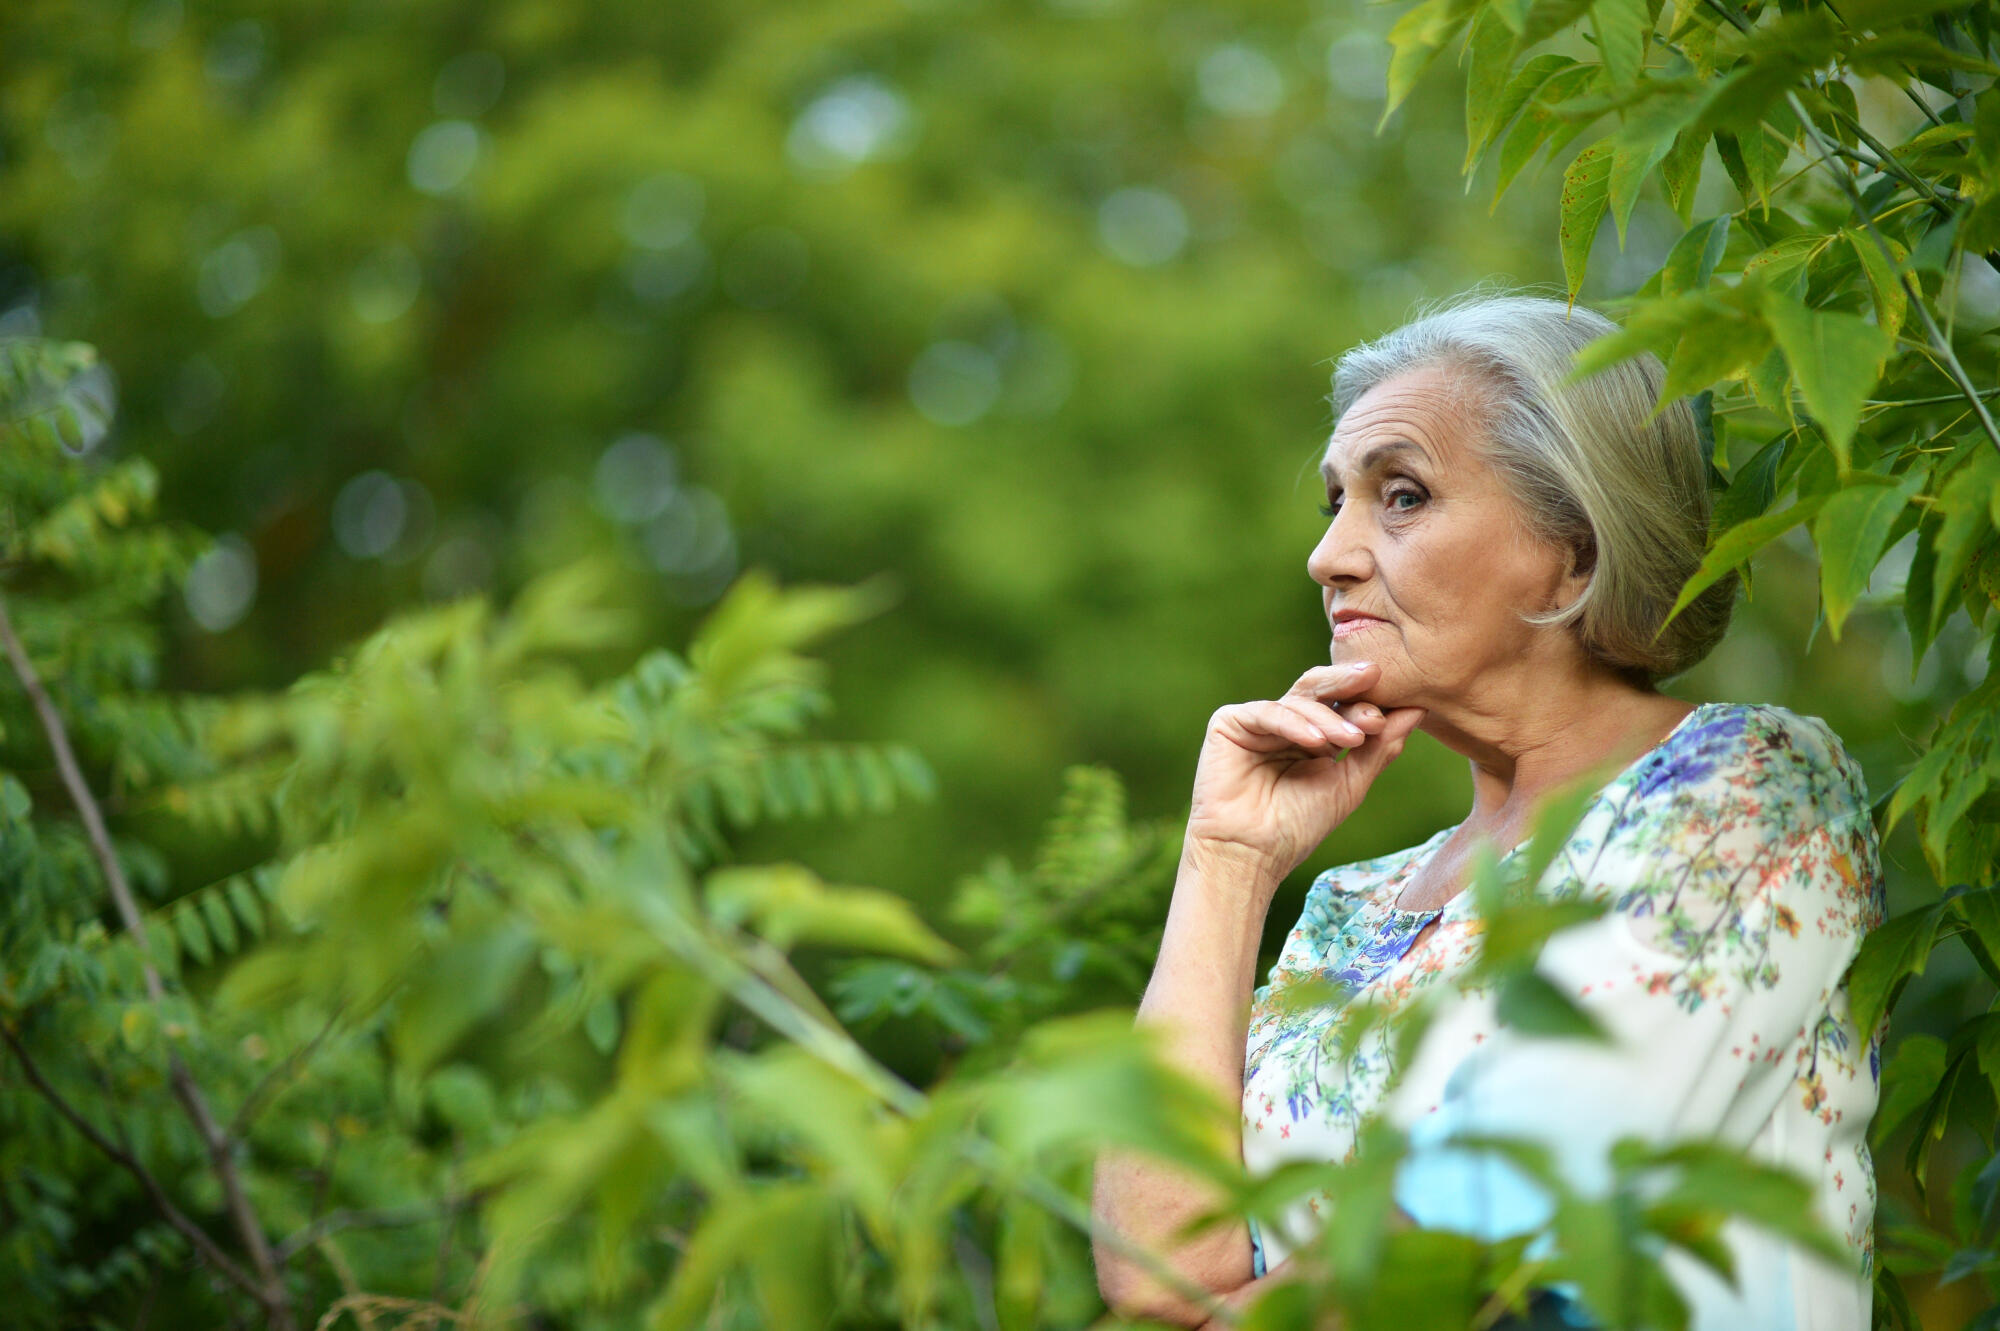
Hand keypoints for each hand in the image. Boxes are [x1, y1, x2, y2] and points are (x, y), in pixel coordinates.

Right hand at [1185, 662, 1425, 884]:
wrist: (1253, 853)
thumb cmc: (1298, 826)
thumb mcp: (1350, 784)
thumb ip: (1381, 746)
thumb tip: (1418, 709)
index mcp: (1314, 735)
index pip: (1343, 705)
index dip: (1368, 705)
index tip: (1394, 712)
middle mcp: (1286, 723)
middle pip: (1319, 689)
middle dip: (1349, 683)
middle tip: (1375, 677)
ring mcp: (1257, 721)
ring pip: (1298, 699)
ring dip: (1329, 717)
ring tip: (1352, 738)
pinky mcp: (1229, 723)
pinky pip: (1268, 712)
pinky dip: (1294, 723)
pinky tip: (1316, 743)